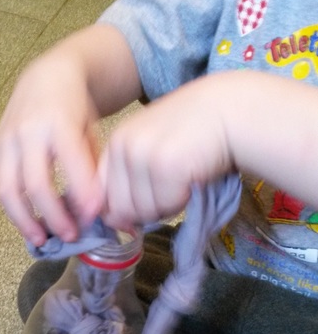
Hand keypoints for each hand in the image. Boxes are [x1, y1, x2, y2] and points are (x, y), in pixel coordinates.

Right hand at [0, 51, 102, 244]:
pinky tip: (31, 226)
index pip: (71, 164)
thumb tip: (99, 212)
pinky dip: (14, 211)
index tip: (96, 217)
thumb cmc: (76, 110)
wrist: (46, 80)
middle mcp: (27, 130)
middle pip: (36, 184)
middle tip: (72, 236)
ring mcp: (6, 141)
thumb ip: (92, 168)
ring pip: (8, 191)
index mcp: (59, 122)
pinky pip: (1, 187)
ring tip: (43, 240)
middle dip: (55, 216)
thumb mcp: (92, 132)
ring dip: (26, 221)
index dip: (83, 195)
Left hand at [97, 75, 230, 229]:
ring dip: (167, 205)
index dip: (123, 210)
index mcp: (115, 142)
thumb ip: (127, 180)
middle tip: (172, 187)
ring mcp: (142, 154)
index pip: (103, 195)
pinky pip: (167, 205)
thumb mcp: (152, 148)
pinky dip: (183, 201)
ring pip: (144, 211)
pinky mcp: (165, 165)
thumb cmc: (195, 133)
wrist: (231, 110)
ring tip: (184, 178)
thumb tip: (113, 222)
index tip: (145, 205)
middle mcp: (122, 146)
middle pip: (122, 209)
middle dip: (148, 208)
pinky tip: (193, 177)